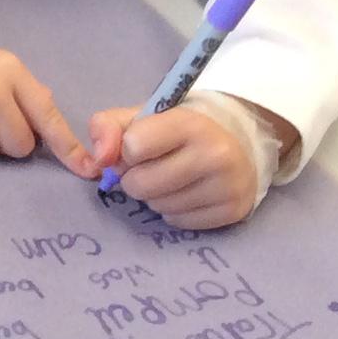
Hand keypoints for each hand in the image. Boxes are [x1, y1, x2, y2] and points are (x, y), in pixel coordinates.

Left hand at [86, 103, 259, 229]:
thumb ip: (107, 127)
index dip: (127, 151)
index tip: (138, 148)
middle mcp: (214, 154)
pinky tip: (186, 193)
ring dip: (154, 196)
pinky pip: (178, 222)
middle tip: (150, 168)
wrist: (238, 143)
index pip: (133, 146)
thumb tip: (98, 160)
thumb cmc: (179, 130)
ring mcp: (227, 185)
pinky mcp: (233, 211)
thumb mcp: (142, 116)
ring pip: (158, 207)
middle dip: (135, 179)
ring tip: (170, 179)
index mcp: (189, 123)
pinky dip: (174, 211)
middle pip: (140, 184)